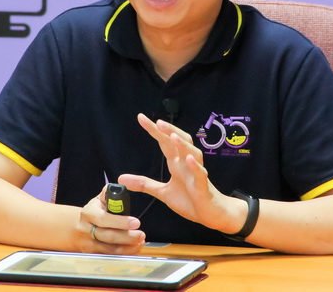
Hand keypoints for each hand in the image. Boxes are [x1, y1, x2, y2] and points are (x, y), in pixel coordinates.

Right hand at [74, 185, 144, 253]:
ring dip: (127, 247)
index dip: (120, 221)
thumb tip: (124, 183)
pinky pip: (109, 256)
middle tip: (142, 235)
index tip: (136, 222)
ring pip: (109, 249)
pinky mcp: (91, 254)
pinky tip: (133, 249)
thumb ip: (111, 193)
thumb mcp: (100, 198)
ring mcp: (87, 243)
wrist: (76, 227)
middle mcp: (85, 228)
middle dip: (127, 237)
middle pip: (108, 236)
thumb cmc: (96, 210)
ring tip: (140, 242)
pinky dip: (123, 253)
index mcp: (89, 212)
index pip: (104, 218)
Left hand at [118, 114, 245, 233]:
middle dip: (169, 131)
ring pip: (192, 153)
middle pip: (179, 141)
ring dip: (183, 144)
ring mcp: (195, 173)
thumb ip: (144, 183)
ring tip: (172, 137)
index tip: (141, 117)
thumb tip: (121, 178)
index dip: (154, 130)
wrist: (210, 214)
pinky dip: (195, 165)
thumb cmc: (189, 199)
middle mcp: (186, 163)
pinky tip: (189, 159)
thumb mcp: (162, 192)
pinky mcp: (203, 186)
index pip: (164, 142)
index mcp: (176, 163)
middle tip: (158, 122)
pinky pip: (200, 173)